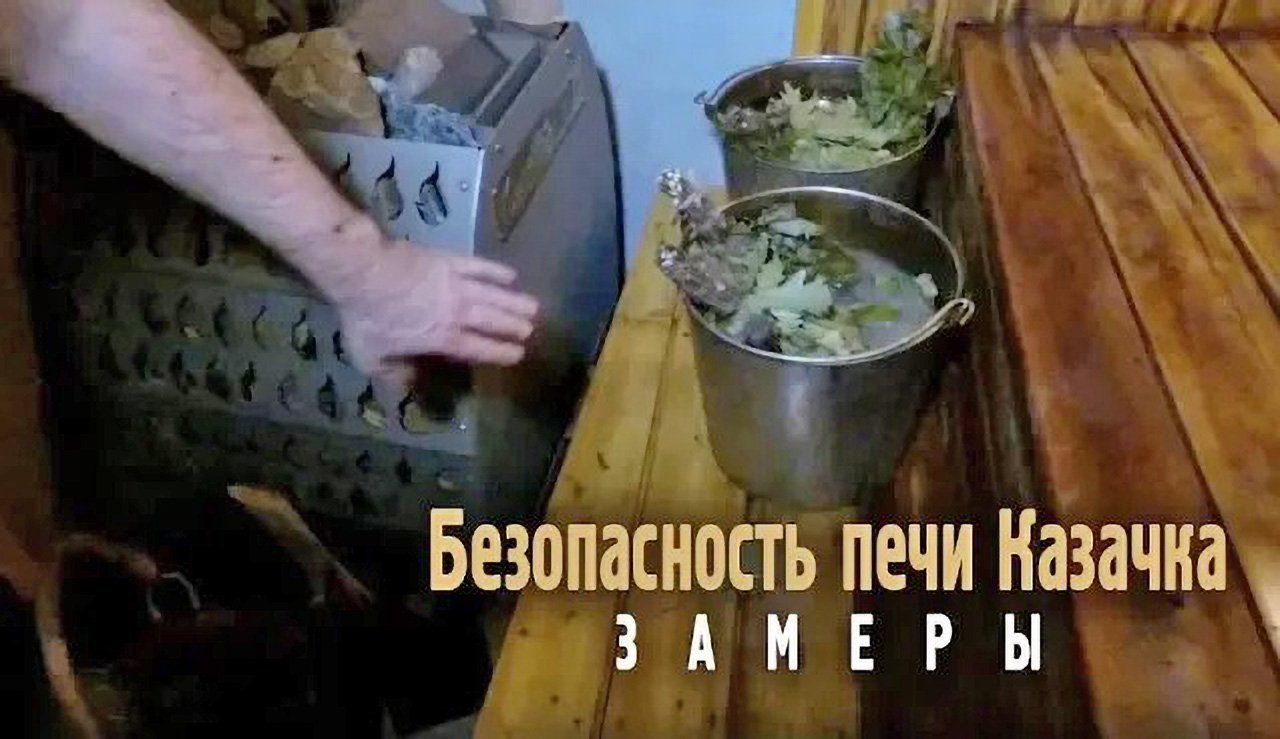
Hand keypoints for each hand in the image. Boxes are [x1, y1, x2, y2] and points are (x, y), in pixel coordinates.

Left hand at [336, 238, 539, 383]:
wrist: (362, 270)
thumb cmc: (366, 315)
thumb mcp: (370, 356)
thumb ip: (392, 372)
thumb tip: (410, 382)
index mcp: (441, 336)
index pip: (477, 347)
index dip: (499, 352)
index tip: (518, 354)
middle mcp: (456, 311)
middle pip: (491, 320)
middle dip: (513, 326)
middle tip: (531, 330)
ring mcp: (455, 283)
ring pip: (492, 295)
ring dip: (513, 301)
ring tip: (533, 307)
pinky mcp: (448, 260)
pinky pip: (478, 266)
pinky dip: (495, 270)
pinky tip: (511, 275)